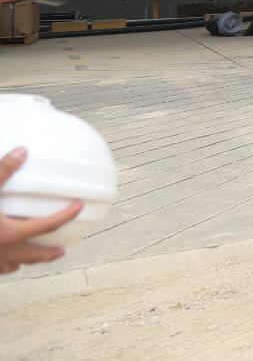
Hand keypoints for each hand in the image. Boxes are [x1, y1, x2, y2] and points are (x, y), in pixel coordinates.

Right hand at [0, 147, 80, 274]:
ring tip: (31, 259)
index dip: (65, 215)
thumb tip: (23, 150)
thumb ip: (2, 171)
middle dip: (48, 254)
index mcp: (10, 233)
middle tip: (62, 251)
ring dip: (25, 262)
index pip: (47, 225)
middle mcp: (3, 253)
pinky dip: (1, 268)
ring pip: (12, 267)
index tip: (79, 207)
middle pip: (33, 255)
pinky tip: (1, 264)